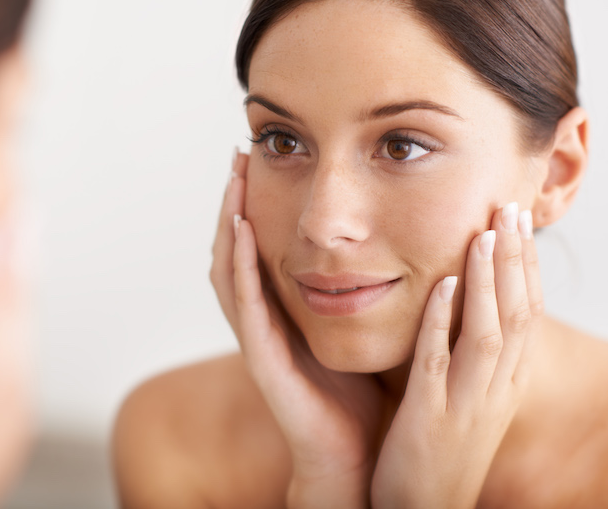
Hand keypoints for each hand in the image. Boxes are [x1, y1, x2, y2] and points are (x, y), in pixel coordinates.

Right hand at [210, 150, 382, 508]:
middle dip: (232, 201)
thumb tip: (380, 239)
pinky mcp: (262, 356)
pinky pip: (244, 302)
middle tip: (239, 156)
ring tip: (235, 180)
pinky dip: (240, 263)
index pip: (255, 246)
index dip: (252, 204)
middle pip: (233, 249)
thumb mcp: (352, 324)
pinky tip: (242, 228)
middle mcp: (260, 318)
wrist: (350, 450)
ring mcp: (256, 337)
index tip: (261, 160)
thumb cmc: (354, 388)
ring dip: (228, 221)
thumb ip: (353, 285)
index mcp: (279, 308)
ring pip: (228, 268)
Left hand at [371, 202, 542, 507]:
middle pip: (517, 314)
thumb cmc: (441, 448)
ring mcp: (465, 402)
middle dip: (515, 260)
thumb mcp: (469, 399)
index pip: (526, 314)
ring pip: (488, 331)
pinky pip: (439, 360)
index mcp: (505, 382)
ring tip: (484, 233)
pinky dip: (444, 319)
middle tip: (510, 208)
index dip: (524, 266)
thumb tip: (464, 302)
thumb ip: (469, 354)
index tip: (517, 222)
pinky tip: (445, 283)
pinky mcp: (429, 417)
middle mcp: (495, 389)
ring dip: (489, 280)